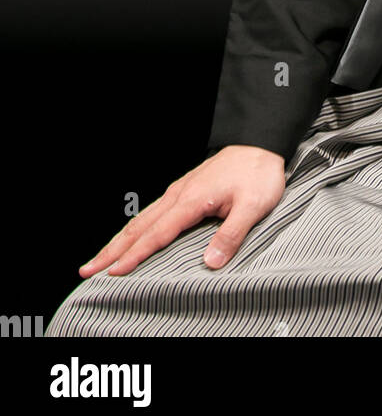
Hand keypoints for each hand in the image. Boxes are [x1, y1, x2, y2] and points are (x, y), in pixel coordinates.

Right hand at [77, 145, 286, 276]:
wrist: (260, 143)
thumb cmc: (258, 173)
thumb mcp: (253, 206)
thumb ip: (231, 234)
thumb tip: (210, 263)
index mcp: (192, 200)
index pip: (157, 234)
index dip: (134, 256)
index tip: (113, 273)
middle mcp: (180, 194)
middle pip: (139, 227)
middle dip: (112, 250)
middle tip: (87, 269)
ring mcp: (180, 190)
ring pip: (143, 218)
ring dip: (120, 239)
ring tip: (100, 257)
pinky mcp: (185, 189)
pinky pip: (153, 211)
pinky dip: (136, 227)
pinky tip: (132, 235)